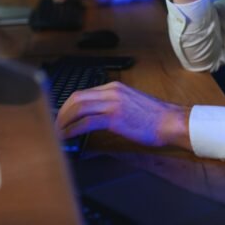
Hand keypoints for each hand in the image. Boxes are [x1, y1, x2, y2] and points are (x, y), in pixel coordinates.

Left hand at [55, 81, 191, 149]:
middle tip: (55, 125)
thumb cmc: (153, 116)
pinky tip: (68, 136)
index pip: (82, 93)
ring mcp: (112, 103)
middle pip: (76, 97)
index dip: (68, 106)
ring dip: (64, 121)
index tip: (61, 116)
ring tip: (58, 132)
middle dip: (61, 112)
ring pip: (78, 107)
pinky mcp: (115, 117)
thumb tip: (95, 116)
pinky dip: (73, 129)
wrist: (169, 121)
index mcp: (113, 87)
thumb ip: (111, 104)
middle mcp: (111, 92)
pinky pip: (86, 122)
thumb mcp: (129, 102)